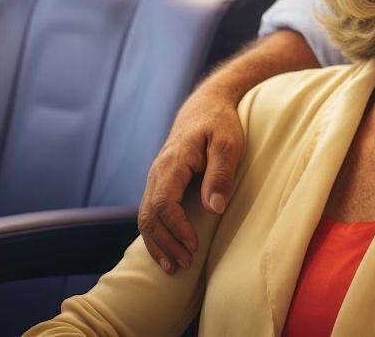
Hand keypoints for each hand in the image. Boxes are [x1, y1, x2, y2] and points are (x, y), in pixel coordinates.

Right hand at [138, 92, 243, 273]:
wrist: (205, 106)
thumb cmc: (219, 123)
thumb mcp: (228, 143)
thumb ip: (220, 174)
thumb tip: (213, 208)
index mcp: (173, 162)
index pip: (165, 203)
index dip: (177, 228)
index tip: (193, 245)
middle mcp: (157, 172)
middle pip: (149, 216)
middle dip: (164, 244)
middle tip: (184, 266)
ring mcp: (156, 178)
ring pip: (145, 217)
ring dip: (157, 245)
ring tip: (174, 268)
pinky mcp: (160, 184)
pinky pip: (150, 213)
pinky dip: (156, 236)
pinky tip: (167, 252)